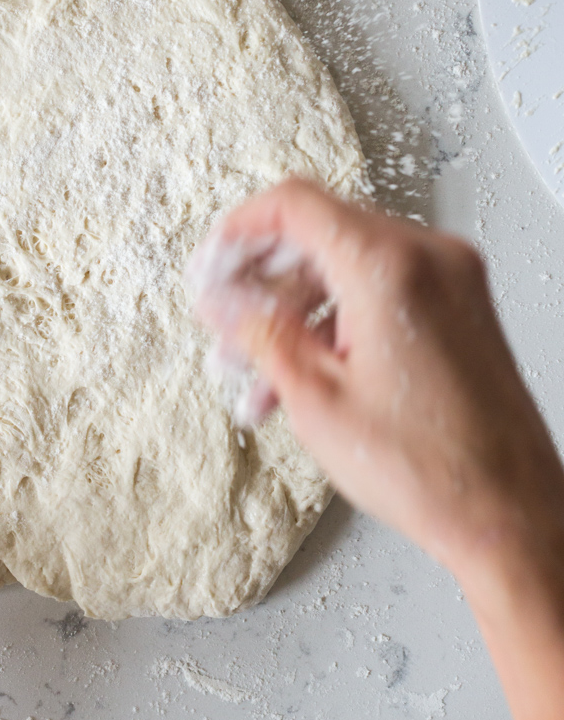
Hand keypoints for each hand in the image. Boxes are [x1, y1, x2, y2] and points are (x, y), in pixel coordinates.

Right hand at [195, 178, 563, 579]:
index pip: (294, 205)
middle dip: (262, 284)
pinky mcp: (462, 309)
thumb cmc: (433, 469)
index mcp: (390, 267)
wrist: (508, 514)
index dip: (238, 232)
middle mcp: (430, 259)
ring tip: (255, 370)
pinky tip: (303, 376)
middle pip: (321, 234)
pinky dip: (336, 323)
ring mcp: (452, 282)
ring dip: (295, 312)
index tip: (211, 265)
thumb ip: (259, 333)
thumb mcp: (315, 398)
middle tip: (225, 321)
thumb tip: (221, 301)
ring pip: (347, 269)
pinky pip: (382, 293)